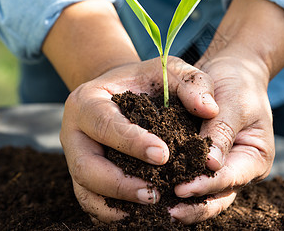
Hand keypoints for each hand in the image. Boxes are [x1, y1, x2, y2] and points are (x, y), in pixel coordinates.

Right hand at [59, 56, 218, 222]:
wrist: (120, 91)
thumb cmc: (145, 81)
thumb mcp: (167, 70)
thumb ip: (190, 83)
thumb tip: (209, 110)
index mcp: (87, 101)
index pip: (105, 124)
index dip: (132, 142)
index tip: (164, 155)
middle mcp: (74, 132)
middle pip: (85, 166)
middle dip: (120, 184)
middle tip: (154, 193)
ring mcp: (75, 156)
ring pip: (85, 190)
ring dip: (116, 204)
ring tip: (151, 205)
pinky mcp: (83, 174)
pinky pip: (90, 200)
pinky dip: (112, 211)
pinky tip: (139, 213)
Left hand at [169, 0, 283, 223]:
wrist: (232, 70)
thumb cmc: (238, 83)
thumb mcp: (234, 103)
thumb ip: (222, 132)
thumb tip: (210, 164)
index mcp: (255, 157)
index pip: (229, 177)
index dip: (205, 185)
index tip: (181, 189)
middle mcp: (239, 168)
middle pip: (218, 196)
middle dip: (194, 205)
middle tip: (168, 211)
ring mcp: (222, 166)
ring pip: (204, 193)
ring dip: (184, 201)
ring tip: (159, 208)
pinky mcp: (204, 160)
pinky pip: (192, 176)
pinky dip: (177, 182)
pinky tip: (156, 187)